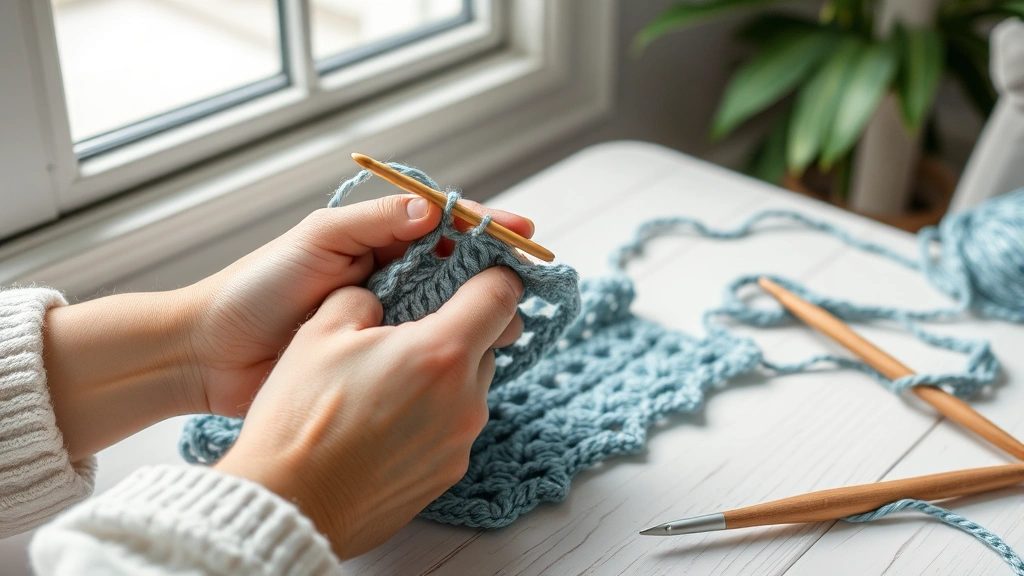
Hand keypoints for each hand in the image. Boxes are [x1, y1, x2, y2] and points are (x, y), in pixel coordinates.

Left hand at [182, 194, 533, 416]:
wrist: (213, 351)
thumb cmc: (259, 285)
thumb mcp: (319, 239)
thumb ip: (376, 223)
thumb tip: (435, 212)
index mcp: (377, 239)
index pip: (444, 225)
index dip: (485, 227)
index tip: (523, 233)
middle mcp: (388, 275)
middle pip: (457, 268)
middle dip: (495, 273)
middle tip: (527, 286)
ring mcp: (386, 318)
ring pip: (448, 310)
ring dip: (481, 313)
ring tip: (512, 325)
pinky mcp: (377, 358)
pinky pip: (425, 348)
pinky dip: (454, 349)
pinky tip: (478, 356)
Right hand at [212, 266, 524, 557]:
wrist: (288, 503)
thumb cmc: (300, 416)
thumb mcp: (321, 331)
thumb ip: (365, 297)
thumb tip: (381, 298)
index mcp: (440, 352)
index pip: (501, 295)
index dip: (494, 275)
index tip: (478, 272)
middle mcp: (465, 398)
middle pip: (486, 343)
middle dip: (456, 329)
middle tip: (408, 332)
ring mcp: (461, 441)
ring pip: (470, 386)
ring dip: (443, 375)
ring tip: (388, 383)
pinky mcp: (448, 473)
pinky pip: (454, 426)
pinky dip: (432, 415)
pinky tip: (385, 422)